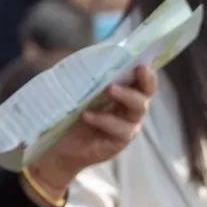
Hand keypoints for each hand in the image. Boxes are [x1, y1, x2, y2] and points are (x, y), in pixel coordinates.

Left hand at [27, 66, 155, 200]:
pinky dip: (104, 119)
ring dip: (126, 96)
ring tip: (110, 88)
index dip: (147, 72)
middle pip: (147, 93)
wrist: (59, 149)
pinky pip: (120, 129)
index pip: (143, 81)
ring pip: (138, 109)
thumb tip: (94, 57)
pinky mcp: (120, 142)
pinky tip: (87, 115)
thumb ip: (91, 80)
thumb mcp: (79, 94)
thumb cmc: (70, 116)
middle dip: (144, 81)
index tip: (141, 62)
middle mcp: (131, 109)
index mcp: (125, 94)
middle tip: (136, 69)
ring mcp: (128, 126)